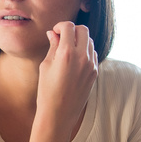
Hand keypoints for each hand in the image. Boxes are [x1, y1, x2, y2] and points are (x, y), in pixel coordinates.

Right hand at [38, 21, 97, 141]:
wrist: (59, 114)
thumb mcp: (46, 66)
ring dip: (79, 41)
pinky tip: (74, 61)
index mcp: (66, 53)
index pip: (69, 27)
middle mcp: (82, 57)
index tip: (55, 32)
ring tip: (68, 51)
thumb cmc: (47, 91)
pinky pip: (92, 54)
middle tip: (62, 38)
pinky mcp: (95, 73)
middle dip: (72, 30)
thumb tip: (54, 34)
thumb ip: (53, 47)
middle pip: (83, 30)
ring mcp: (91, 65)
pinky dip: (85, 52)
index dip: (60, 26)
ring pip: (89, 41)